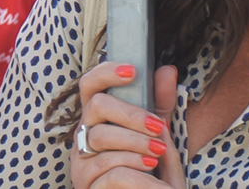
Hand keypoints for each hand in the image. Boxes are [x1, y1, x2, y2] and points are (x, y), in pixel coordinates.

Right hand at [70, 62, 182, 187]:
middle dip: (130, 114)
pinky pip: (105, 164)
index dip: (106, 72)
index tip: (133, 71)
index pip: (90, 84)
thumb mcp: (157, 134)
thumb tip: (168, 70)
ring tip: (159, 151)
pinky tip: (150, 167)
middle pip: (96, 106)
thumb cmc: (148, 167)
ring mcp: (80, 157)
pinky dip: (132, 164)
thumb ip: (160, 104)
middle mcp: (83, 133)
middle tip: (158, 127)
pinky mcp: (82, 180)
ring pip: (100, 136)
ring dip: (135, 142)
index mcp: (96, 118)